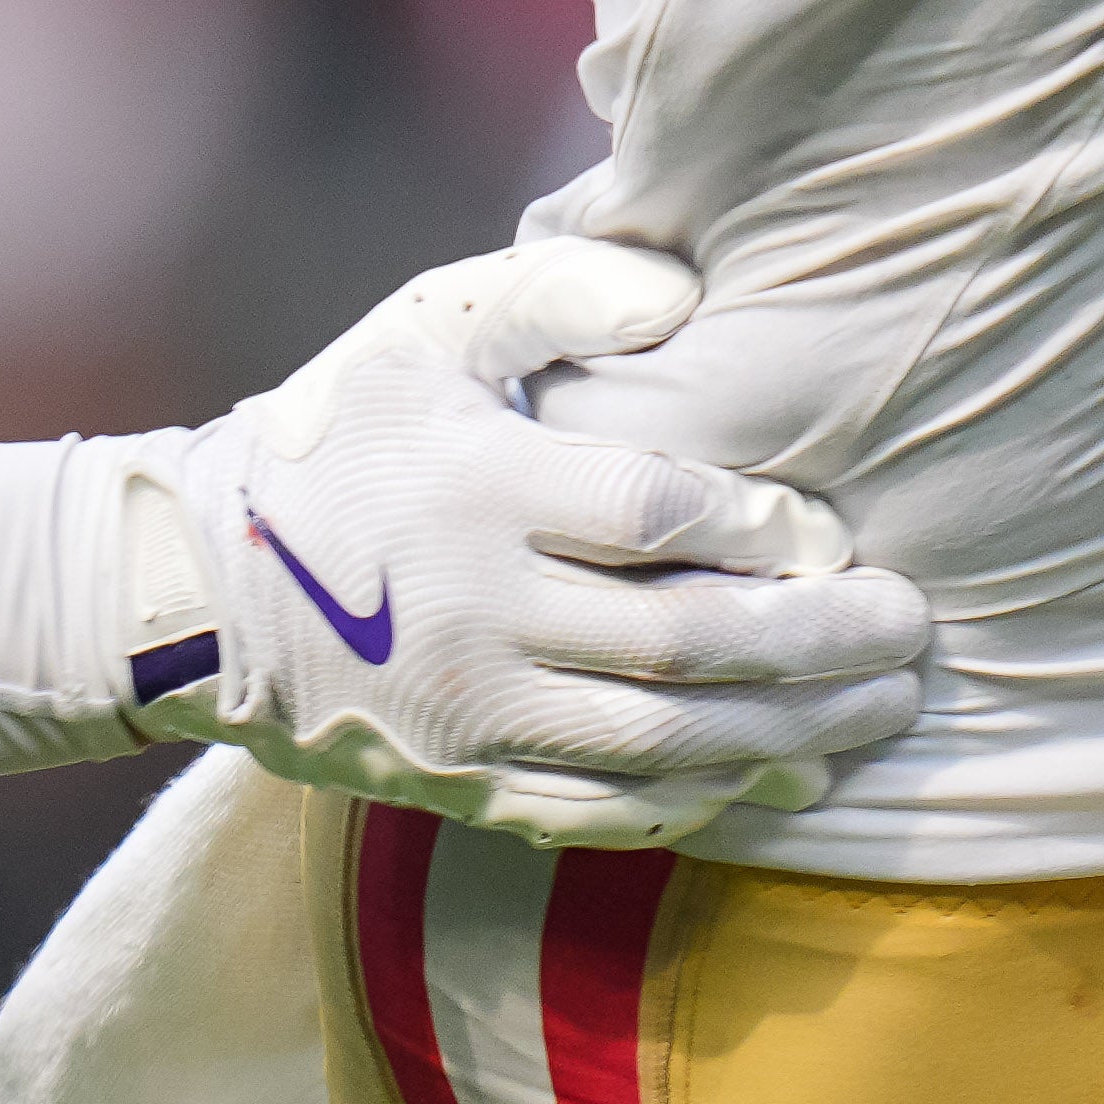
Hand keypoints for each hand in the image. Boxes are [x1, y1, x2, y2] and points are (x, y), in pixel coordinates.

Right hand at [114, 240, 926, 847]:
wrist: (192, 588)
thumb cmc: (339, 431)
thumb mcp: (427, 327)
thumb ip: (556, 292)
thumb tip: (682, 295)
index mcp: (481, 487)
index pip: (654, 514)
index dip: (759, 525)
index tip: (826, 527)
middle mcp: (479, 612)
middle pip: (682, 643)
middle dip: (815, 644)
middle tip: (911, 630)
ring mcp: (468, 714)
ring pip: (661, 742)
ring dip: (787, 734)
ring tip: (881, 710)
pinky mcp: (458, 784)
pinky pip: (602, 811)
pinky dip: (700, 804)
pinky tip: (779, 780)